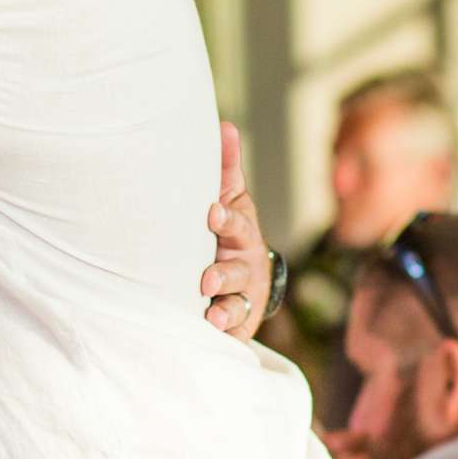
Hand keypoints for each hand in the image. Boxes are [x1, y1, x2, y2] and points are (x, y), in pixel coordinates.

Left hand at [202, 121, 267, 340]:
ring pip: (236, 303)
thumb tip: (225, 123)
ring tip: (210, 313)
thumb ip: (224, 169)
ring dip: (223, 309)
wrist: (250, 281)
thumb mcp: (228, 200)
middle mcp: (244, 264)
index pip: (234, 223)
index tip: (211, 213)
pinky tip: (210, 335)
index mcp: (239, 232)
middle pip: (237, 268)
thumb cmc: (229, 233)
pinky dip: (222, 333)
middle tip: (207, 278)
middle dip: (223, 273)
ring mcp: (242, 295)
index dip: (225, 219)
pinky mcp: (235, 322)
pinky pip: (231, 330)